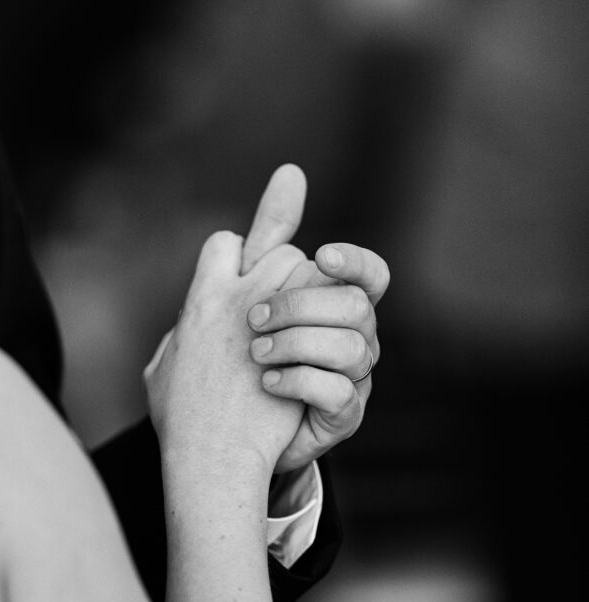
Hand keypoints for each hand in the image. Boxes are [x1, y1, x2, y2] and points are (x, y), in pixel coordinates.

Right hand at [144, 231, 307, 478]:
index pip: (224, 245)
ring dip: (314, 297)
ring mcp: (277, 323)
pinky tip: (319, 346)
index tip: (242, 275)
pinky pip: (329, 313)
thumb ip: (174, 345)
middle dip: (286, 275)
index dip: (234, 256)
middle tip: (283, 309)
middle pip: (280, 253)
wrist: (213, 456)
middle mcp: (239, 301)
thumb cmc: (182, 422)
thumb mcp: (161, 373)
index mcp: (203, 302)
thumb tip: (184, 332)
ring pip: (312, 278)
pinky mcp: (306, 348)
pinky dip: (329, 323)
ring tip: (306, 326)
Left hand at [241, 166, 389, 472]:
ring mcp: (354, 380)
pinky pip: (341, 395)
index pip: (371, 275)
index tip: (320, 255)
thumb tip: (291, 170)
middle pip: (358, 308)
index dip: (354, 261)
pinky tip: (266, 381)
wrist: (229, 431)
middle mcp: (355, 339)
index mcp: (338, 305)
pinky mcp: (342, 417)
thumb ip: (272, 233)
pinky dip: (300, 382)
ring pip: (354, 349)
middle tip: (254, 317)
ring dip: (297, 345)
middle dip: (302, 306)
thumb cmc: (248, 353)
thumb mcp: (251, 288)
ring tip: (254, 354)